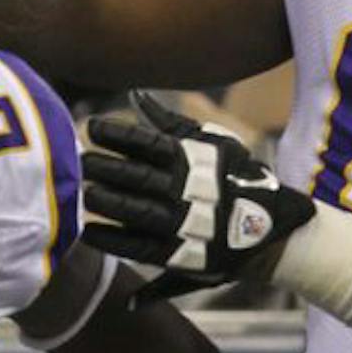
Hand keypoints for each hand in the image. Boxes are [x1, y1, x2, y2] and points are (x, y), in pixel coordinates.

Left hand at [81, 93, 314, 300]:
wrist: (270, 232)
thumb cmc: (234, 178)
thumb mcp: (213, 144)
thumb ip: (170, 124)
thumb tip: (135, 95)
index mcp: (194, 160)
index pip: (150, 143)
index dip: (119, 134)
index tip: (92, 126)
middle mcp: (188, 191)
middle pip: (139, 178)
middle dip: (107, 168)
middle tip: (81, 161)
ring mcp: (184, 225)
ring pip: (138, 212)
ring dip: (108, 203)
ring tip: (83, 193)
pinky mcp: (179, 256)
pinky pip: (140, 248)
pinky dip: (113, 240)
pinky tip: (89, 231)